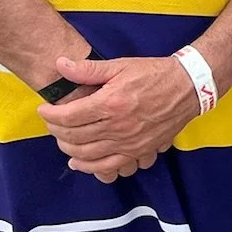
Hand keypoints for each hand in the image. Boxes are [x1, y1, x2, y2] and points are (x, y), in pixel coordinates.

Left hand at [37, 55, 201, 182]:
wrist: (188, 87)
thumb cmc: (154, 73)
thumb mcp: (121, 65)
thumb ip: (88, 69)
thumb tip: (60, 64)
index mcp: (111, 102)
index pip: (69, 116)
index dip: (51, 115)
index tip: (44, 110)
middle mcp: (118, 126)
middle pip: (74, 137)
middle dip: (55, 131)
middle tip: (51, 123)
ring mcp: (129, 142)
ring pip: (87, 154)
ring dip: (68, 149)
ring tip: (61, 139)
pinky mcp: (138, 151)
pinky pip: (108, 166)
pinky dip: (89, 167)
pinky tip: (78, 162)